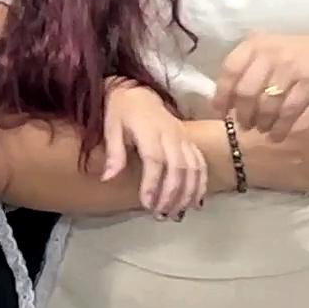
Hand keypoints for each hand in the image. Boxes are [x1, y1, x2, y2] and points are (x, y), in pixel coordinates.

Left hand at [101, 77, 205, 217]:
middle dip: (171, 194)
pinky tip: (195, 203)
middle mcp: (171, 134)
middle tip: (160, 214)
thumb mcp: (111, 128)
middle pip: (177, 167)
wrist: (138, 93)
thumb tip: (108, 179)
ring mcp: (183, 138)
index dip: (152, 183)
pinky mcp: (190, 142)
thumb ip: (114, 153)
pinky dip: (200, 184)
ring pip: (193, 168)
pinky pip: (201, 164)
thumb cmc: (121, 112)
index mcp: (149, 129)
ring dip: (187, 193)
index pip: (154, 159)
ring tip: (175, 214)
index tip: (147, 204)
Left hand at [214, 32, 308, 138]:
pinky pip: (287, 113)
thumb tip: (223, 97)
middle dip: (242, 113)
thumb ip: (250, 68)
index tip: (219, 112)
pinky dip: (279, 128)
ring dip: (260, 122)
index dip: (222, 94)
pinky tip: (276, 136)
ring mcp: (290, 69)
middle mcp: (270, 54)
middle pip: (245, 92)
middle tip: (244, 125)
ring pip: (265, 104)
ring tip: (261, 130)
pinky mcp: (308, 85)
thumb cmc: (303, 57)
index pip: (229, 69)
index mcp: (257, 43)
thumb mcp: (274, 52)